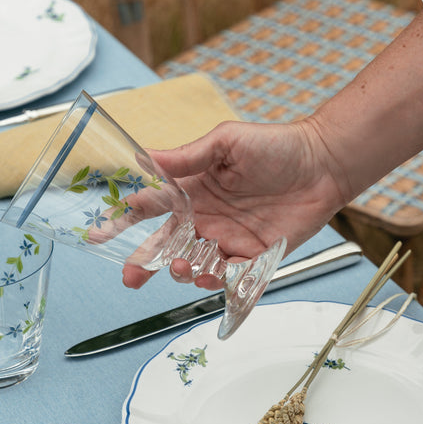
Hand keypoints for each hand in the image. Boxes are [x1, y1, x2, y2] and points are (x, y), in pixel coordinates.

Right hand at [121, 118, 348, 288]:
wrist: (322, 163)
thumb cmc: (275, 146)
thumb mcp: (226, 142)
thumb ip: (188, 156)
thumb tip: (146, 157)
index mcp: (193, 190)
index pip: (150, 206)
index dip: (124, 219)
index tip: (100, 234)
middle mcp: (205, 218)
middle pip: (166, 246)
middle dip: (145, 263)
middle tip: (132, 277)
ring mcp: (228, 240)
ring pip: (195, 266)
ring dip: (184, 271)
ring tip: (185, 267)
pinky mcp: (255, 258)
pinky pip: (231, 278)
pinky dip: (219, 282)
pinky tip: (215, 275)